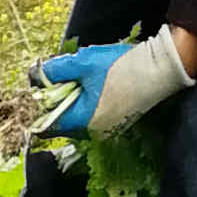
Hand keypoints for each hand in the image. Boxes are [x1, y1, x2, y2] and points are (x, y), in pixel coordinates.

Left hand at [29, 26, 196, 140]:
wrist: (160, 68)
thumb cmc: (122, 66)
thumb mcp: (83, 63)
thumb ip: (55, 70)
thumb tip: (36, 75)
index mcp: (82, 122)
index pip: (46, 126)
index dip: (39, 107)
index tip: (42, 87)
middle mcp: (92, 133)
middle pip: (61, 121)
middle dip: (56, 100)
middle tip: (64, 76)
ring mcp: (105, 130)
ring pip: (76, 117)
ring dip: (72, 99)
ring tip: (83, 78)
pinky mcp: (115, 123)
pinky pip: (90, 115)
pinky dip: (86, 102)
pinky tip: (95, 84)